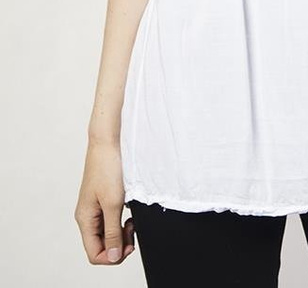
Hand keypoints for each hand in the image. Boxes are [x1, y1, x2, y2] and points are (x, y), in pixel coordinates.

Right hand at [74, 138, 135, 264]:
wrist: (108, 141)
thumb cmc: (108, 167)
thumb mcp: (113, 203)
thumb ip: (113, 232)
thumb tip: (112, 256)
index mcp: (85, 219)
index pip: (94, 253)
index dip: (112, 256)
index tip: (129, 245)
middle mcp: (87, 216)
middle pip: (101, 245)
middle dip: (119, 245)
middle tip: (133, 233)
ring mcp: (95, 208)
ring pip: (107, 234)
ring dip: (121, 234)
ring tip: (132, 224)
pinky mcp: (103, 199)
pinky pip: (111, 221)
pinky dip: (121, 223)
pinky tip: (130, 215)